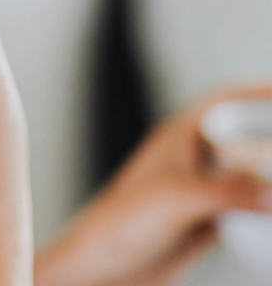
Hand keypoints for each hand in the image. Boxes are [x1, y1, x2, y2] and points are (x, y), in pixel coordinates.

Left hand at [35, 86, 271, 285]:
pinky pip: (249, 212)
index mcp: (179, 138)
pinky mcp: (207, 224)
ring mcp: (202, 192)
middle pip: (243, 139)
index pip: (223, 102)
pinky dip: (269, 214)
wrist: (104, 269)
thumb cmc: (121, 222)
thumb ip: (227, 192)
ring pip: (248, 177)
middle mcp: (192, 160)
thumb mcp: (177, 199)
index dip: (257, 92)